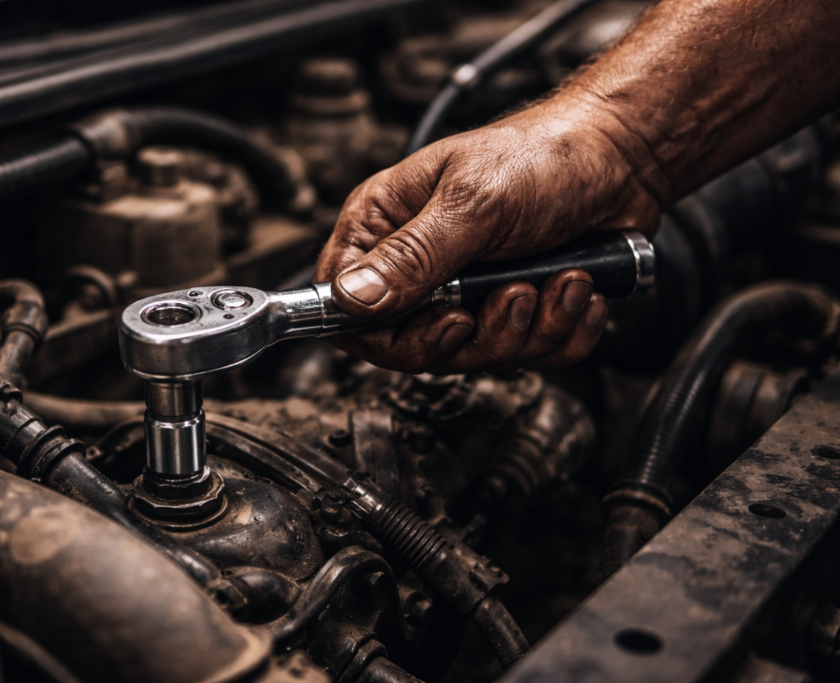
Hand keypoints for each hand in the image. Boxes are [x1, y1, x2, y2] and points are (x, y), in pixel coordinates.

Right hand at [313, 98, 663, 373]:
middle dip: (479, 334)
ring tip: (558, 281)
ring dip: (529, 329)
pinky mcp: (506, 309)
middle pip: (412, 346)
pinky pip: (522, 356)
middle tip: (516, 293)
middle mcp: (416, 263)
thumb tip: (352, 298)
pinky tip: (575, 289)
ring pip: (472, 355)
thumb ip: (413, 256)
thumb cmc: (545, 156)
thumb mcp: (473, 203)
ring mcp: (462, 290)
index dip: (389, 333)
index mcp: (385, 225)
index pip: (347, 306)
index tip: (448, 321)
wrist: (621, 156)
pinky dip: (560, 331)